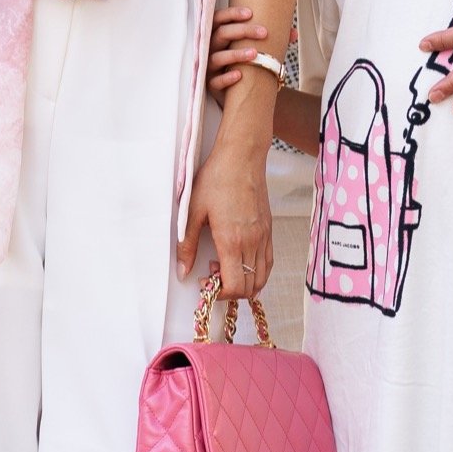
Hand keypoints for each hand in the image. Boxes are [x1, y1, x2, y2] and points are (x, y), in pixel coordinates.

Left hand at [179, 139, 272, 296]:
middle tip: (213, 276)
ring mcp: (264, 237)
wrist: (242, 157)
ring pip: (262, 278)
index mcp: (232, 241)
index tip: (206, 282)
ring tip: (226, 268)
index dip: (220, 294)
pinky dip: (257, 272)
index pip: (235, 286)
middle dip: (231, 291)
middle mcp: (253, 243)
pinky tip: (242, 262)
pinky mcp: (269, 230)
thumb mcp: (193, 211)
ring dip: (245, 283)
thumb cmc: (217, 179)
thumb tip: (183, 271)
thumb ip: (187, 245)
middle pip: (249, 287)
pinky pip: (268, 262)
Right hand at [207, 5, 268, 97]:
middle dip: (242, 31)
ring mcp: (209, 67)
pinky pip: (215, 82)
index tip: (250, 13)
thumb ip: (271, 40)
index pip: (219, 18)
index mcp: (218, 35)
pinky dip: (226, 78)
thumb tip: (293, 33)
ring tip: (254, 53)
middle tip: (264, 32)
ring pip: (217, 58)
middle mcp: (210, 49)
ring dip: (235, 54)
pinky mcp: (211, 85)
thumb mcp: (255, 48)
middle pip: (221, 34)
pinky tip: (239, 75)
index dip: (232, 14)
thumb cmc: (244, 63)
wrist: (237, 92)